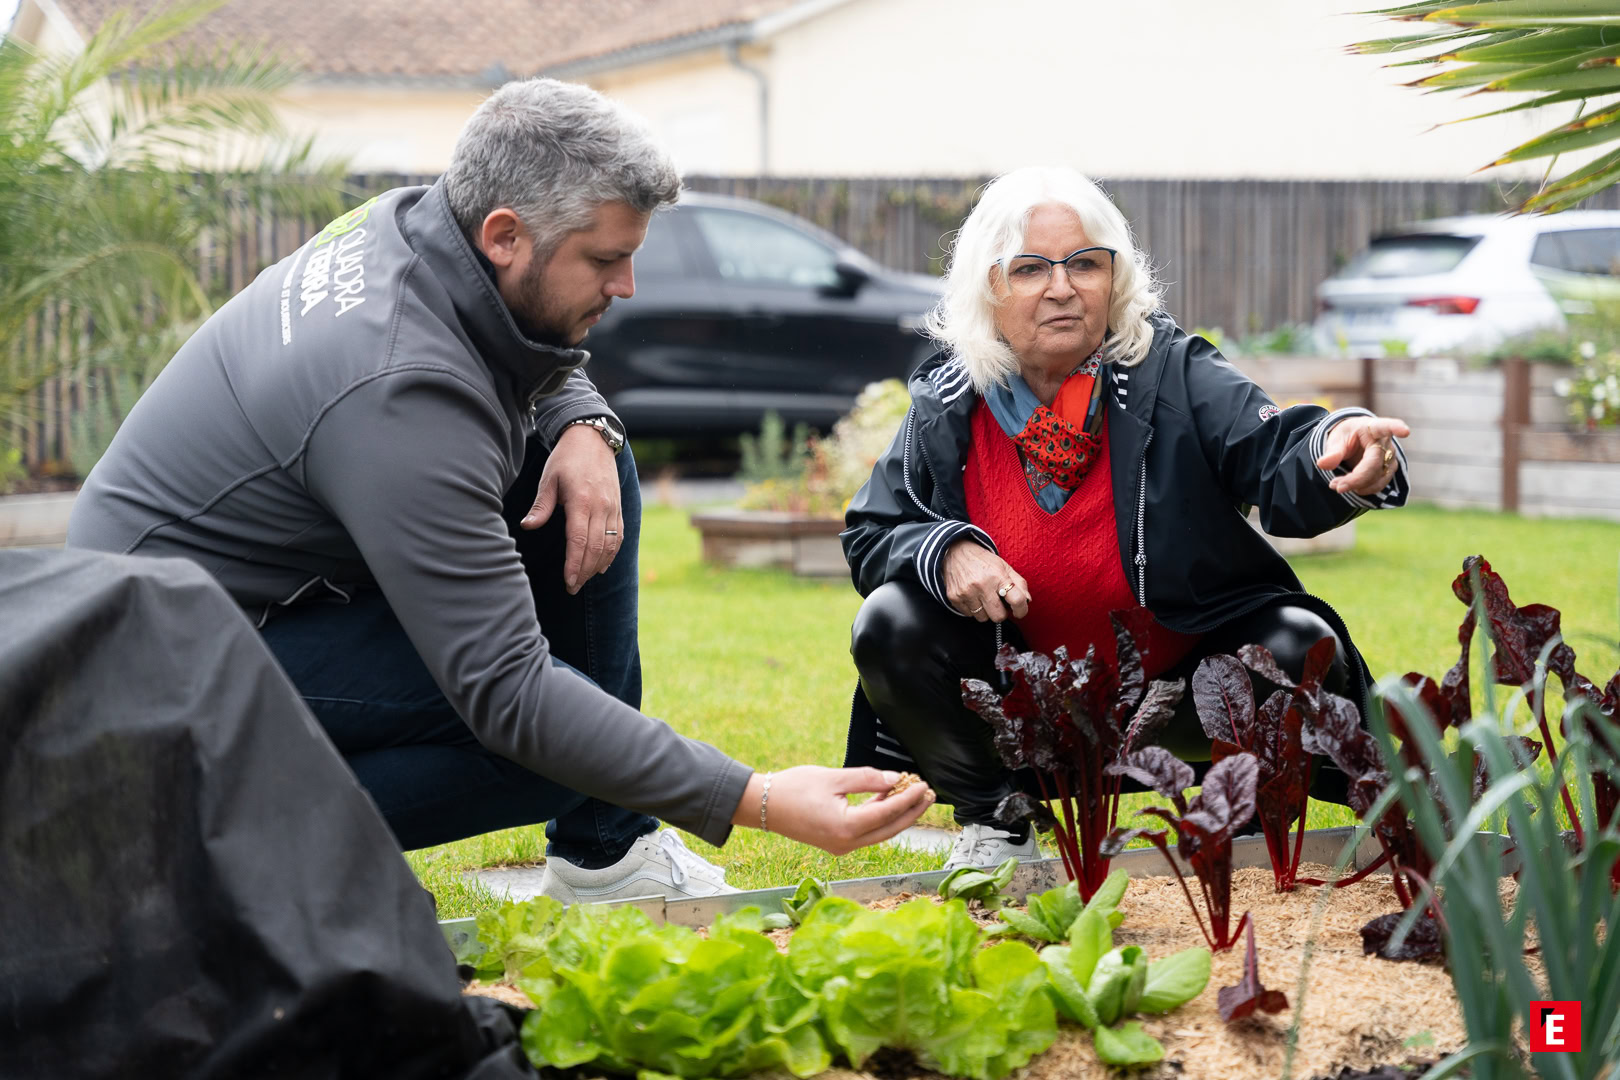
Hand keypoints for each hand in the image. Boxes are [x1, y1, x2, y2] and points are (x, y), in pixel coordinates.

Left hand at [521, 423, 622, 593]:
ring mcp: (613, 508)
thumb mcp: (548, 478)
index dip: (574, 565)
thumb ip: (541, 505)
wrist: (593, 439)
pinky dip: (611, 554)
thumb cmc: (566, 459)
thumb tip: (527, 526)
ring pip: (609, 546)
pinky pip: (618, 537)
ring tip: (584, 580)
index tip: (568, 582)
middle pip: (595, 548)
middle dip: (584, 572)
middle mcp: (601, 506)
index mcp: (581, 500)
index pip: (579, 541)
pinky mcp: (619, 508)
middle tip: (572, 588)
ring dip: (597, 566)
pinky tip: (601, 566)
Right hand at [731, 766, 935, 854]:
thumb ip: (867, 779)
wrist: (761, 805)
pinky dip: (880, 817)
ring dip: (898, 815)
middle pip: (890, 829)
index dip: (909, 799)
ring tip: (915, 795)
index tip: (924, 785)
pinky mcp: (837, 842)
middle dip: (912, 811)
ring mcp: (842, 846)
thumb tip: (895, 779)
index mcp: (846, 828)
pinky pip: (867, 832)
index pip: (887, 814)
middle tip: (929, 794)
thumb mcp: (833, 778)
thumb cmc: (793, 789)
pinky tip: (889, 800)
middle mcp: (847, 843)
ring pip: (880, 832)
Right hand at [942, 538, 1030, 621]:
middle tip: (998, 603)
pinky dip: (972, 609)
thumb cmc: (983, 560)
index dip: (1021, 610)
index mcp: (998, 575)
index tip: (1020, 612)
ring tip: (983, 598)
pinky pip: (968, 614)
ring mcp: (967, 592)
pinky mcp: (954, 597)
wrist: (955, 552)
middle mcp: (982, 585)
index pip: (1016, 600)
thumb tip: (1027, 600)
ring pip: (983, 618)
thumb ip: (1019, 583)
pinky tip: (972, 597)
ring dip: (985, 611)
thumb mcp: (1004, 566)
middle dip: (1001, 613)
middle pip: (998, 616)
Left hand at [1315, 414, 1410, 496]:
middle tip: (1334, 485)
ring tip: (1337, 485)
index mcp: (1373, 428)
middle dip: (1355, 478)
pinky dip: (1364, 489)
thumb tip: (1322, 464)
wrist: (1355, 442)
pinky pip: (1379, 484)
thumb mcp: (1336, 439)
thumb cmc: (1347, 436)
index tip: (1405, 431)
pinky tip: (1351, 488)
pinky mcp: (1389, 470)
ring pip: (1378, 478)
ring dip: (1358, 486)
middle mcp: (1386, 443)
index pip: (1386, 427)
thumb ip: (1332, 452)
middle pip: (1374, 464)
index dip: (1396, 428)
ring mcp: (1391, 458)